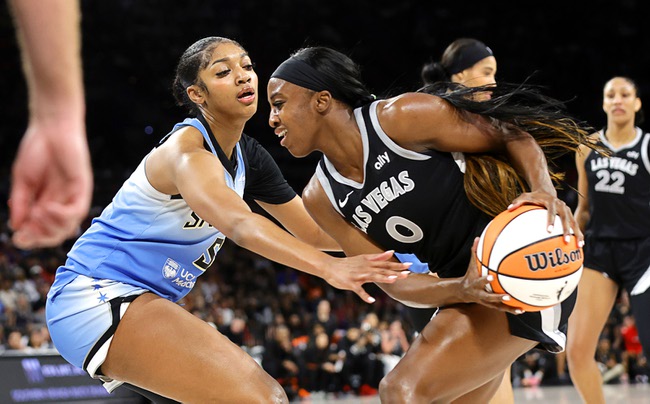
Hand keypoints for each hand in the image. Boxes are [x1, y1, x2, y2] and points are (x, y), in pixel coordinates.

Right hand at [10, 117, 91, 248]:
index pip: (42, 230)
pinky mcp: (82, 188)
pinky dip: (61, 215)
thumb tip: (16, 227)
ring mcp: (73, 197)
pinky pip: (77, 211)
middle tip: (27, 230)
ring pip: (68, 227)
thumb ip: (21, 203)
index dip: (31, 238)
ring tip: (37, 213)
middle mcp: (61, 203)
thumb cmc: (37, 150)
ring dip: (50, 227)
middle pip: (56, 234)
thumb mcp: (23, 181)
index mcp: (45, 203)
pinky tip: (47, 207)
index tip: (18, 237)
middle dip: (40, 237)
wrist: (50, 128)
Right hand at [323, 251, 410, 303]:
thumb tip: (391, 252)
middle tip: (407, 273)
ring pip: (372, 277)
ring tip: (393, 280)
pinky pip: (359, 291)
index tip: (409, 265)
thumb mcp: (363, 258)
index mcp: (369, 263)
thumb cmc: (347, 264)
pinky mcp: (351, 284)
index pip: (386, 264)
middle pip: (382, 270)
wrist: (330, 266)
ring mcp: (358, 276)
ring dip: (383, 278)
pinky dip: (365, 296)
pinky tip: (371, 300)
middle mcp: (365, 268)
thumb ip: (378, 257)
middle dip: (395, 272)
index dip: (398, 264)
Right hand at [457, 238, 522, 313]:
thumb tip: (477, 238)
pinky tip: (522, 309)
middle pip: (489, 297)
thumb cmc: (470, 276)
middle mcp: (480, 295)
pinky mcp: (491, 305)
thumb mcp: (471, 265)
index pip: (479, 282)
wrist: (463, 292)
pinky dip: (511, 309)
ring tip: (520, 309)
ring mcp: (486, 302)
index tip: (491, 277)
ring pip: (497, 306)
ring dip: (508, 308)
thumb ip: (474, 252)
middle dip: (497, 297)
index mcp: (475, 284)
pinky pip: (502, 308)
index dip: (485, 280)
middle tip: (508, 296)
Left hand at [508, 191, 582, 247]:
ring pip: (574, 222)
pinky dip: (578, 234)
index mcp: (551, 201)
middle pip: (565, 218)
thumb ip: (517, 202)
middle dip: (566, 230)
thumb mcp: (524, 196)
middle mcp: (561, 205)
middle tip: (565, 241)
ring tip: (578, 245)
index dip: (551, 220)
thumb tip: (508, 208)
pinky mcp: (570, 215)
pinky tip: (580, 245)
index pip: (551, 211)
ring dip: (577, 234)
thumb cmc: (533, 196)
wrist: (546, 191)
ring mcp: (567, 210)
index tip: (549, 231)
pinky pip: (575, 225)